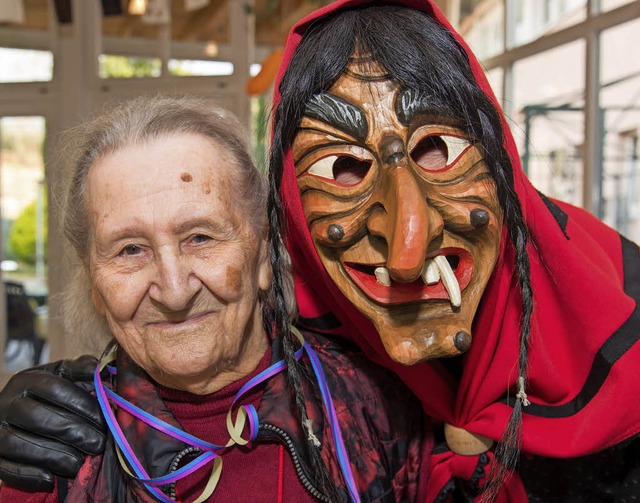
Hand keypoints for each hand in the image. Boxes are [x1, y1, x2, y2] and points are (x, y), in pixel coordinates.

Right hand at [0, 355, 106, 491]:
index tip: (104, 418)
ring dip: (54, 456)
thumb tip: (102, 369)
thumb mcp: (62, 377)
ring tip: (79, 462)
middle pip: (39, 418)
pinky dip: (30, 475)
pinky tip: (52, 478)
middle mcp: (6, 403)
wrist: (13, 415)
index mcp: (26, 380)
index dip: (82, 404)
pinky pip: (7, 468)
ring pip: (20, 445)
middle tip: (98, 443)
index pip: (55, 388)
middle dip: (73, 432)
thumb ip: (80, 370)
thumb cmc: (48, 395)